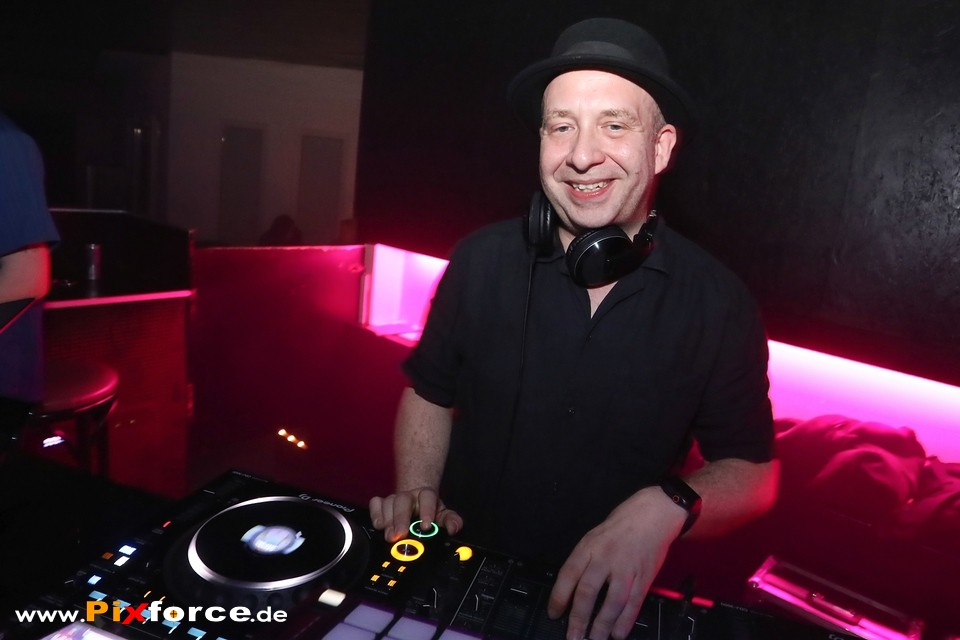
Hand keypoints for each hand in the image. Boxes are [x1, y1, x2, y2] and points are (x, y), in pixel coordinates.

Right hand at [369, 487, 463, 541]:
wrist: (416, 504)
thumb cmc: (430, 513)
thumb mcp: (444, 517)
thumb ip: (451, 521)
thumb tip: (453, 528)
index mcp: (426, 495)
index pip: (427, 497)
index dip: (426, 510)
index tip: (426, 526)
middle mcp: (409, 495)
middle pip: (403, 500)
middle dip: (401, 518)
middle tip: (401, 535)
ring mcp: (394, 499)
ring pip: (388, 503)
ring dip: (388, 520)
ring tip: (390, 536)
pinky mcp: (381, 504)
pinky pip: (375, 504)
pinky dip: (376, 515)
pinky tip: (379, 526)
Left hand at [547, 487, 685, 639]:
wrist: (653, 514)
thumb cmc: (621, 525)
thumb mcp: (594, 536)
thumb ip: (584, 561)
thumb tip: (572, 589)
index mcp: (589, 547)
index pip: (568, 574)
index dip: (559, 597)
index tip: (554, 613)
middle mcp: (605, 558)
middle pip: (588, 592)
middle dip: (578, 619)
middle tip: (573, 636)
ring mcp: (626, 569)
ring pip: (612, 602)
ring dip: (602, 625)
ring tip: (595, 639)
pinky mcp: (644, 577)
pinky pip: (633, 603)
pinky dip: (625, 621)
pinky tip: (617, 633)